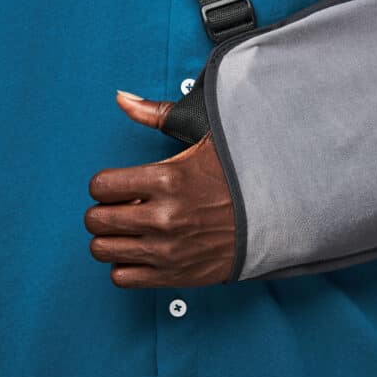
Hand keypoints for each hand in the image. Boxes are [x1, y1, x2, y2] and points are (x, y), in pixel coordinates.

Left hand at [85, 91, 235, 287]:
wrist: (280, 216)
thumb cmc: (243, 173)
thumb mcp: (205, 133)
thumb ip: (157, 115)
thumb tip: (121, 97)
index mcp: (168, 179)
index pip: (100, 186)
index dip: (106, 183)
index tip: (120, 184)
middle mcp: (164, 218)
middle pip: (95, 220)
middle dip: (104, 209)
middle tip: (124, 205)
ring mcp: (169, 250)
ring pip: (102, 250)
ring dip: (111, 238)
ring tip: (132, 227)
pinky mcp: (176, 276)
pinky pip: (122, 278)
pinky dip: (125, 264)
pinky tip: (143, 248)